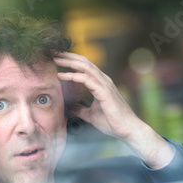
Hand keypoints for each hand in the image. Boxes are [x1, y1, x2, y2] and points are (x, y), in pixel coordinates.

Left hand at [54, 52, 173, 168]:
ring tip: (56, 60)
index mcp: (101, 84)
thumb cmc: (113, 122)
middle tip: (54, 53)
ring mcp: (105, 85)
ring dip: (69, 62)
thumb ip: (81, 110)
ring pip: (85, 67)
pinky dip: (73, 75)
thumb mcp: (91, 115)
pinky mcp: (104, 92)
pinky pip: (86, 79)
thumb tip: (70, 109)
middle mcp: (103, 80)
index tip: (58, 59)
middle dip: (68, 56)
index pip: (85, 67)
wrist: (128, 129)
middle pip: (84, 62)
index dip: (71, 61)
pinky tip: (62, 75)